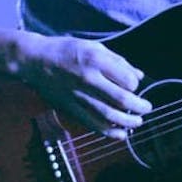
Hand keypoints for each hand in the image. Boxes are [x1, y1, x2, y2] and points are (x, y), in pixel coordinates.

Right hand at [20, 35, 151, 138]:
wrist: (35, 61)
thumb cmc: (67, 51)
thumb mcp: (94, 47)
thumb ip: (118, 62)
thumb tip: (139, 76)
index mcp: (95, 60)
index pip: (127, 79)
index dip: (135, 85)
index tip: (134, 85)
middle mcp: (88, 79)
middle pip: (121, 99)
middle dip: (139, 107)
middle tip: (147, 108)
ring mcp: (78, 95)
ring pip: (109, 115)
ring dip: (128, 122)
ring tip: (138, 122)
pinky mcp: (70, 108)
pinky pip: (92, 124)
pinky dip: (109, 131)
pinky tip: (120, 134)